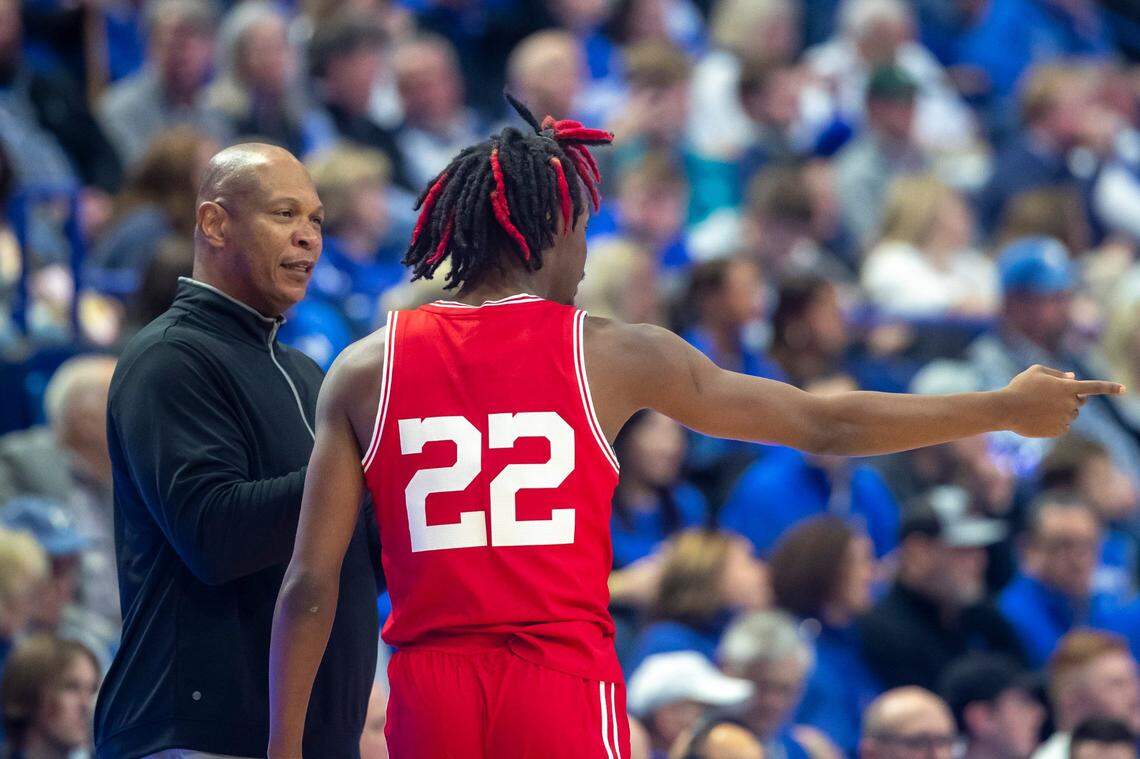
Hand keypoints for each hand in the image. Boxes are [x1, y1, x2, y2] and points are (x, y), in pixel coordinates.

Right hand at [999, 365, 1123, 437]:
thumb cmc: (1019, 387)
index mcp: (1067, 387)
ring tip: (1038, 409)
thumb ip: (1057, 373)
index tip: (1124, 389)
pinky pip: (1063, 426)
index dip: (1110, 388)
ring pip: (1071, 415)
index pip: (1094, 387)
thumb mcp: (1035, 372)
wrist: (1005, 409)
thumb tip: (1073, 378)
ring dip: (1060, 411)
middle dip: (1070, 399)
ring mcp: (1065, 418)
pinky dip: (1054, 423)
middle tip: (1049, 397)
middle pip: (1080, 402)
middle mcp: (1070, 403)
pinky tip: (1038, 419)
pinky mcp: (1059, 431)